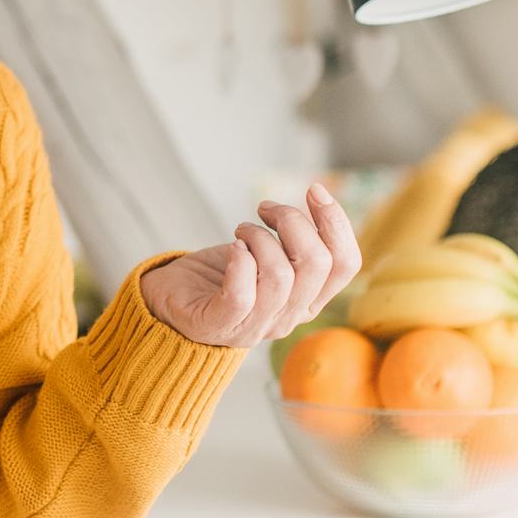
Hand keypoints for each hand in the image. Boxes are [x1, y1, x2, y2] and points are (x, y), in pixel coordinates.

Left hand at [140, 183, 360, 348]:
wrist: (170, 299)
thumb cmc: (221, 272)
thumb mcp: (269, 254)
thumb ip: (296, 240)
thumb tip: (319, 196)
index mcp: (308, 300)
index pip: (346, 264)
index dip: (336, 222)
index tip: (314, 191)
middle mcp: (288, 318)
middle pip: (317, 264)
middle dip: (293, 221)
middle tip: (265, 209)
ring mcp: (254, 326)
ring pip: (280, 276)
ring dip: (259, 237)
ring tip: (242, 231)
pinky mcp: (217, 325)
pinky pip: (240, 295)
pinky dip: (238, 262)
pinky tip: (232, 248)